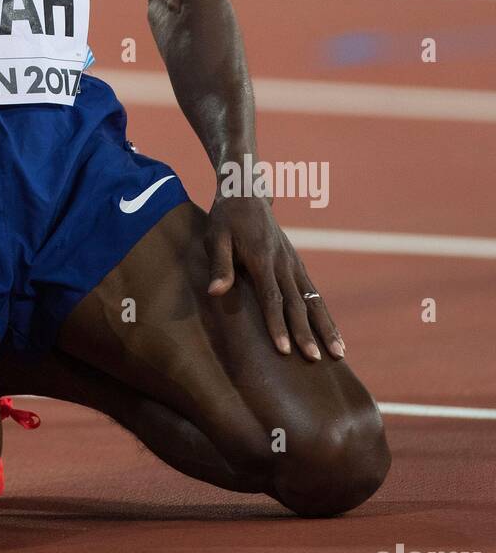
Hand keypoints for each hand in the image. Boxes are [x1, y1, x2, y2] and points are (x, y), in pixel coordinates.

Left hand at [205, 192, 344, 361]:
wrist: (247, 193)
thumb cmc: (226, 218)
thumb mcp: (215, 237)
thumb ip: (220, 265)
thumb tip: (215, 292)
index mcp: (262, 258)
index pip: (272, 298)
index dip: (277, 324)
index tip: (284, 349)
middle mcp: (283, 263)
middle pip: (297, 303)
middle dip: (306, 333)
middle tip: (315, 359)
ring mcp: (294, 264)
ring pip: (313, 300)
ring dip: (326, 327)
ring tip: (338, 354)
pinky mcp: (297, 265)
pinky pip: (314, 294)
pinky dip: (325, 315)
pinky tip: (334, 336)